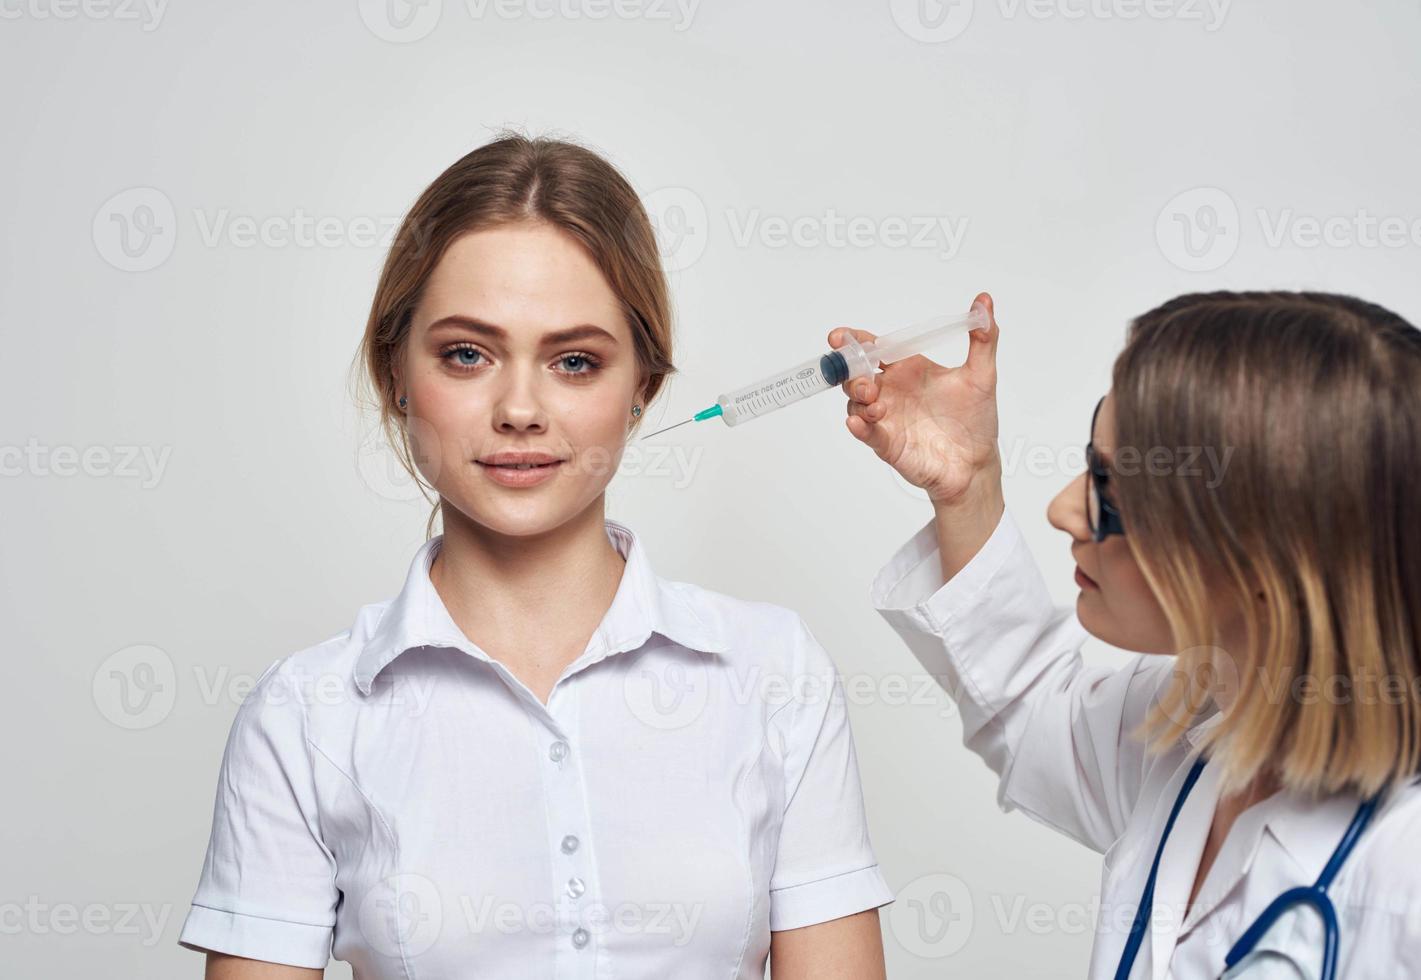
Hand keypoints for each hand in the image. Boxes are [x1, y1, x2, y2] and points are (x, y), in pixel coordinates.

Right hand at [830, 292, 1003, 510]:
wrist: (977, 462)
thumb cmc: (976, 420)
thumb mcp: (982, 375)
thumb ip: (983, 338)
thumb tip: (985, 301)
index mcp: (907, 369)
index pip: (875, 348)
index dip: (855, 340)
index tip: (842, 336)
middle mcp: (892, 392)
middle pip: (856, 374)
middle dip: (851, 372)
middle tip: (867, 380)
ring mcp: (886, 418)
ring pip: (856, 403)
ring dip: (858, 399)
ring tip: (876, 404)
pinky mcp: (887, 444)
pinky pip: (866, 433)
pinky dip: (859, 427)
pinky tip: (858, 423)